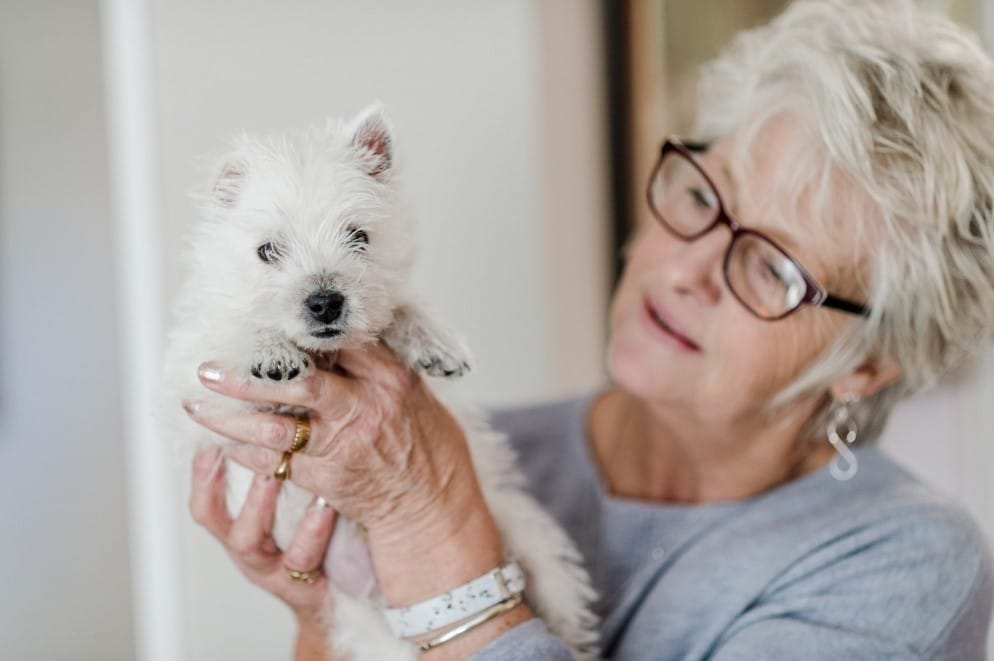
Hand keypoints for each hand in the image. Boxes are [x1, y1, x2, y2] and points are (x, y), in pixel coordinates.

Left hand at [184, 341, 483, 557]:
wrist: (431, 504)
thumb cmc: (422, 444)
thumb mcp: (412, 391)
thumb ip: (375, 364)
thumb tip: (333, 335)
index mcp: (389, 379)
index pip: (339, 344)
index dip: (297, 337)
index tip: (262, 328)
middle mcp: (365, 409)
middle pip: (298, 385)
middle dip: (247, 377)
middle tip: (208, 369)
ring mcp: (344, 447)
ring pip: (275, 429)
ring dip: (230, 419)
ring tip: (197, 406)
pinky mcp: (327, 480)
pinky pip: (275, 464)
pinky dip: (245, 453)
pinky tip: (222, 443)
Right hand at [188, 446, 336, 626]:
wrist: (338, 600)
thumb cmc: (311, 546)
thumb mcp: (287, 513)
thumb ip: (276, 479)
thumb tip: (272, 428)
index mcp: (238, 529)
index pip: (206, 502)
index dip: (201, 476)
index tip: (206, 442)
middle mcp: (248, 550)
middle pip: (216, 521)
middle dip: (215, 485)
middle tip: (230, 447)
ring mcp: (271, 570)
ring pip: (251, 542)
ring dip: (258, 504)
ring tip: (272, 473)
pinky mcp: (300, 586)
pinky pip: (301, 559)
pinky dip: (312, 531)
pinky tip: (324, 506)